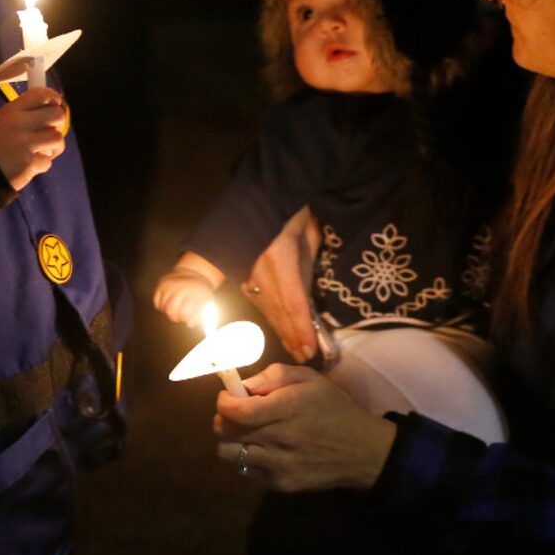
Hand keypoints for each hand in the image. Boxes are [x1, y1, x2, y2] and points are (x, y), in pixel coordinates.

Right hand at [0, 87, 66, 190]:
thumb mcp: (2, 120)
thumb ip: (24, 114)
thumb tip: (50, 110)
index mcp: (12, 110)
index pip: (41, 94)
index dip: (54, 98)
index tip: (55, 106)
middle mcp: (19, 123)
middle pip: (56, 115)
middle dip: (59, 124)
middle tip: (51, 132)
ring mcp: (24, 143)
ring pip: (57, 138)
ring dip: (55, 147)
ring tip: (44, 152)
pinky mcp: (29, 163)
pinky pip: (47, 161)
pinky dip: (42, 164)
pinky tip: (32, 166)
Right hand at [154, 252, 224, 326]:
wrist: (196, 272)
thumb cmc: (202, 293)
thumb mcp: (208, 302)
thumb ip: (204, 317)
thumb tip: (193, 327)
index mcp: (194, 292)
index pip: (185, 314)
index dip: (187, 320)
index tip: (190, 319)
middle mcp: (181, 287)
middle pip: (171, 312)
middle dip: (177, 317)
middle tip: (182, 315)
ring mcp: (170, 284)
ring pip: (164, 308)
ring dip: (170, 312)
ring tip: (177, 308)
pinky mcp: (162, 284)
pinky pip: (157, 303)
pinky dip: (162, 306)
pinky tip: (170, 303)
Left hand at [214, 363, 396, 492]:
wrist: (363, 451)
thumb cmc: (334, 408)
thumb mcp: (310, 379)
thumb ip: (275, 375)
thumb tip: (244, 385)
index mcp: (287, 409)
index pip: (236, 411)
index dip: (224, 402)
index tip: (228, 396)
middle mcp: (280, 440)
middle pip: (226, 432)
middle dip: (223, 419)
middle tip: (235, 414)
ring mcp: (279, 466)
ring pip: (229, 454)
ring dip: (231, 441)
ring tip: (246, 433)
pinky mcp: (281, 484)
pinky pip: (246, 471)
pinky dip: (247, 458)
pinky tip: (264, 449)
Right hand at [244, 206, 319, 361]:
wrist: (265, 196)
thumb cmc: (295, 212)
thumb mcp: (310, 236)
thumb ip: (308, 267)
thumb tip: (309, 297)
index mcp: (279, 257)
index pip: (292, 301)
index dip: (301, 327)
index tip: (310, 348)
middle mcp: (260, 269)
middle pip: (279, 310)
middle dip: (293, 336)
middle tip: (307, 357)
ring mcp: (249, 272)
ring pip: (268, 309)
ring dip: (283, 332)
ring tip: (297, 351)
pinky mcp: (244, 274)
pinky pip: (261, 301)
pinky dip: (273, 318)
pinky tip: (283, 331)